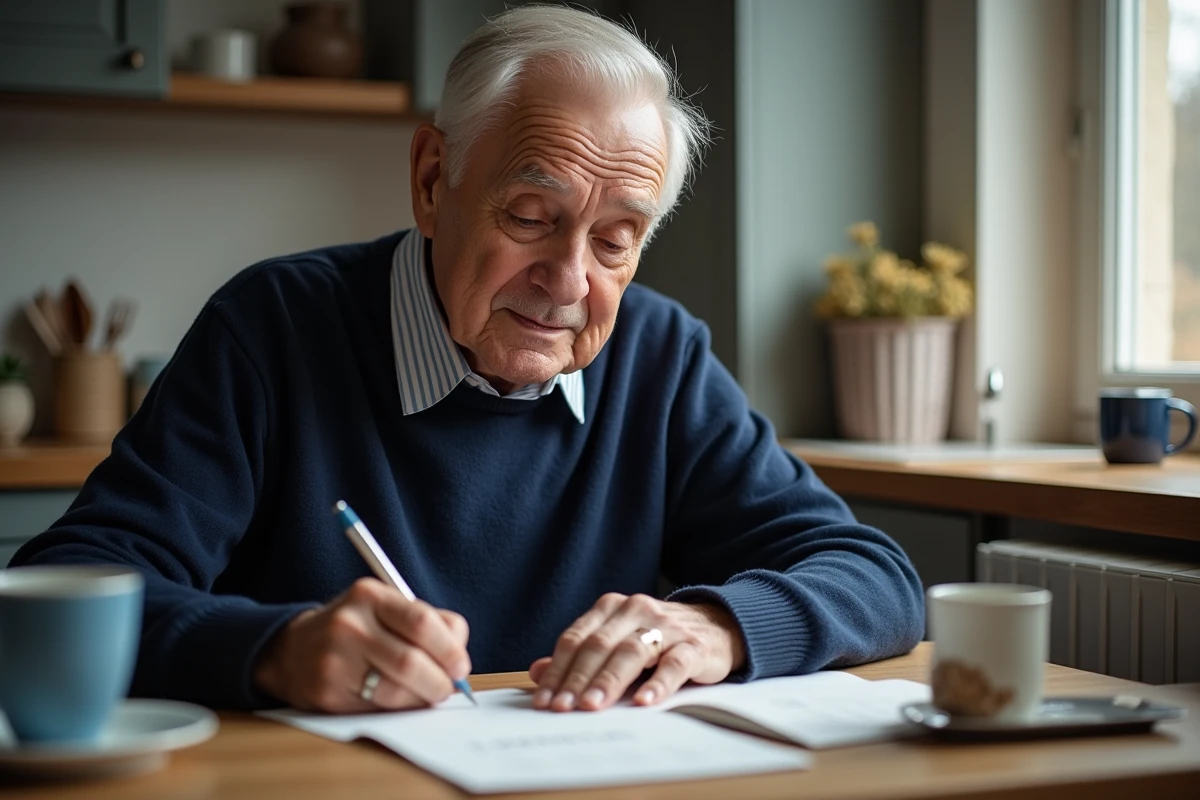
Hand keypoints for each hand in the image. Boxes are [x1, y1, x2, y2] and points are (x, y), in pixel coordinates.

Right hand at [254, 578, 470, 711]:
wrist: (294, 649)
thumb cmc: (357, 629)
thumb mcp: (388, 609)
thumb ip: (431, 624)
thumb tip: (460, 662)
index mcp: (371, 596)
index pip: (422, 623)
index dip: (450, 650)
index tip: (460, 666)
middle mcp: (349, 625)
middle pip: (411, 662)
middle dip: (440, 681)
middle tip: (448, 688)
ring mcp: (334, 659)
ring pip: (396, 691)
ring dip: (421, 698)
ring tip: (424, 693)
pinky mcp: (327, 692)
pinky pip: (377, 708)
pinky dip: (397, 708)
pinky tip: (397, 699)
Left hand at [528, 593, 745, 711]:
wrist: (717, 626)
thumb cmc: (658, 639)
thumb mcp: (617, 642)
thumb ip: (579, 657)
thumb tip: (537, 672)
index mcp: (612, 608)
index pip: (576, 639)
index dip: (558, 670)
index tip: (543, 700)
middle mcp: (636, 610)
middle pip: (599, 645)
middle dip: (578, 678)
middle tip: (562, 708)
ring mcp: (666, 626)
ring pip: (632, 651)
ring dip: (609, 680)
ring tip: (592, 706)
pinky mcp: (694, 645)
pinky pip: (674, 663)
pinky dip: (658, 683)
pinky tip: (644, 702)